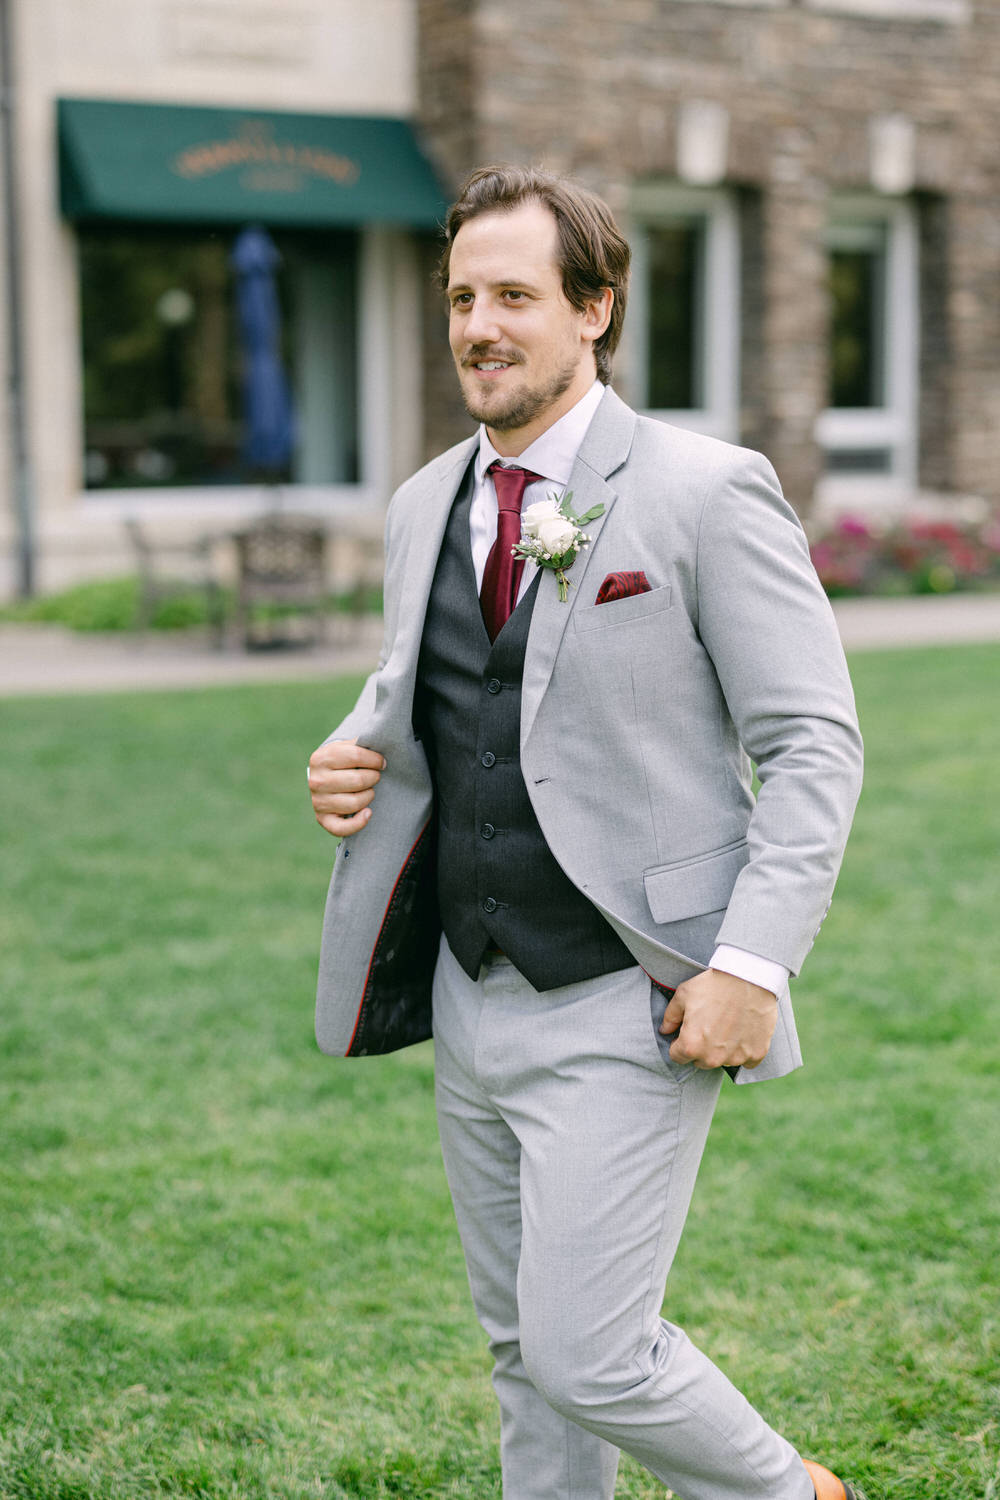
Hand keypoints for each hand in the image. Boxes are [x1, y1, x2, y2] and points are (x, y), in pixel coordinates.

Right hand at [308, 738, 385, 836]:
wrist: (324, 777)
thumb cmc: (342, 761)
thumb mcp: (346, 747)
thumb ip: (361, 744)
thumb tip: (381, 741)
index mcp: (321, 758)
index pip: (356, 756)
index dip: (375, 759)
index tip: (381, 762)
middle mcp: (316, 780)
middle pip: (358, 780)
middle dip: (374, 778)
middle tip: (375, 776)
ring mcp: (318, 801)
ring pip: (354, 803)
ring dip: (369, 796)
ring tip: (369, 790)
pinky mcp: (322, 819)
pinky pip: (341, 828)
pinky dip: (359, 822)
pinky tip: (368, 812)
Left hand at [659, 968, 777, 1070]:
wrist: (749, 977)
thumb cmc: (713, 985)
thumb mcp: (684, 995)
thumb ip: (670, 1017)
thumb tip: (665, 1030)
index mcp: (691, 1045)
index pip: (678, 1056)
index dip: (679, 1043)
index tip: (688, 1031)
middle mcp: (713, 1057)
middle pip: (700, 1061)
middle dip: (701, 1048)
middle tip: (709, 1025)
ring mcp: (736, 1058)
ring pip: (723, 1061)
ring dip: (722, 1050)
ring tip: (727, 1025)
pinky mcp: (756, 1054)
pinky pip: (747, 1061)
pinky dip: (744, 1050)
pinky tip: (743, 1031)